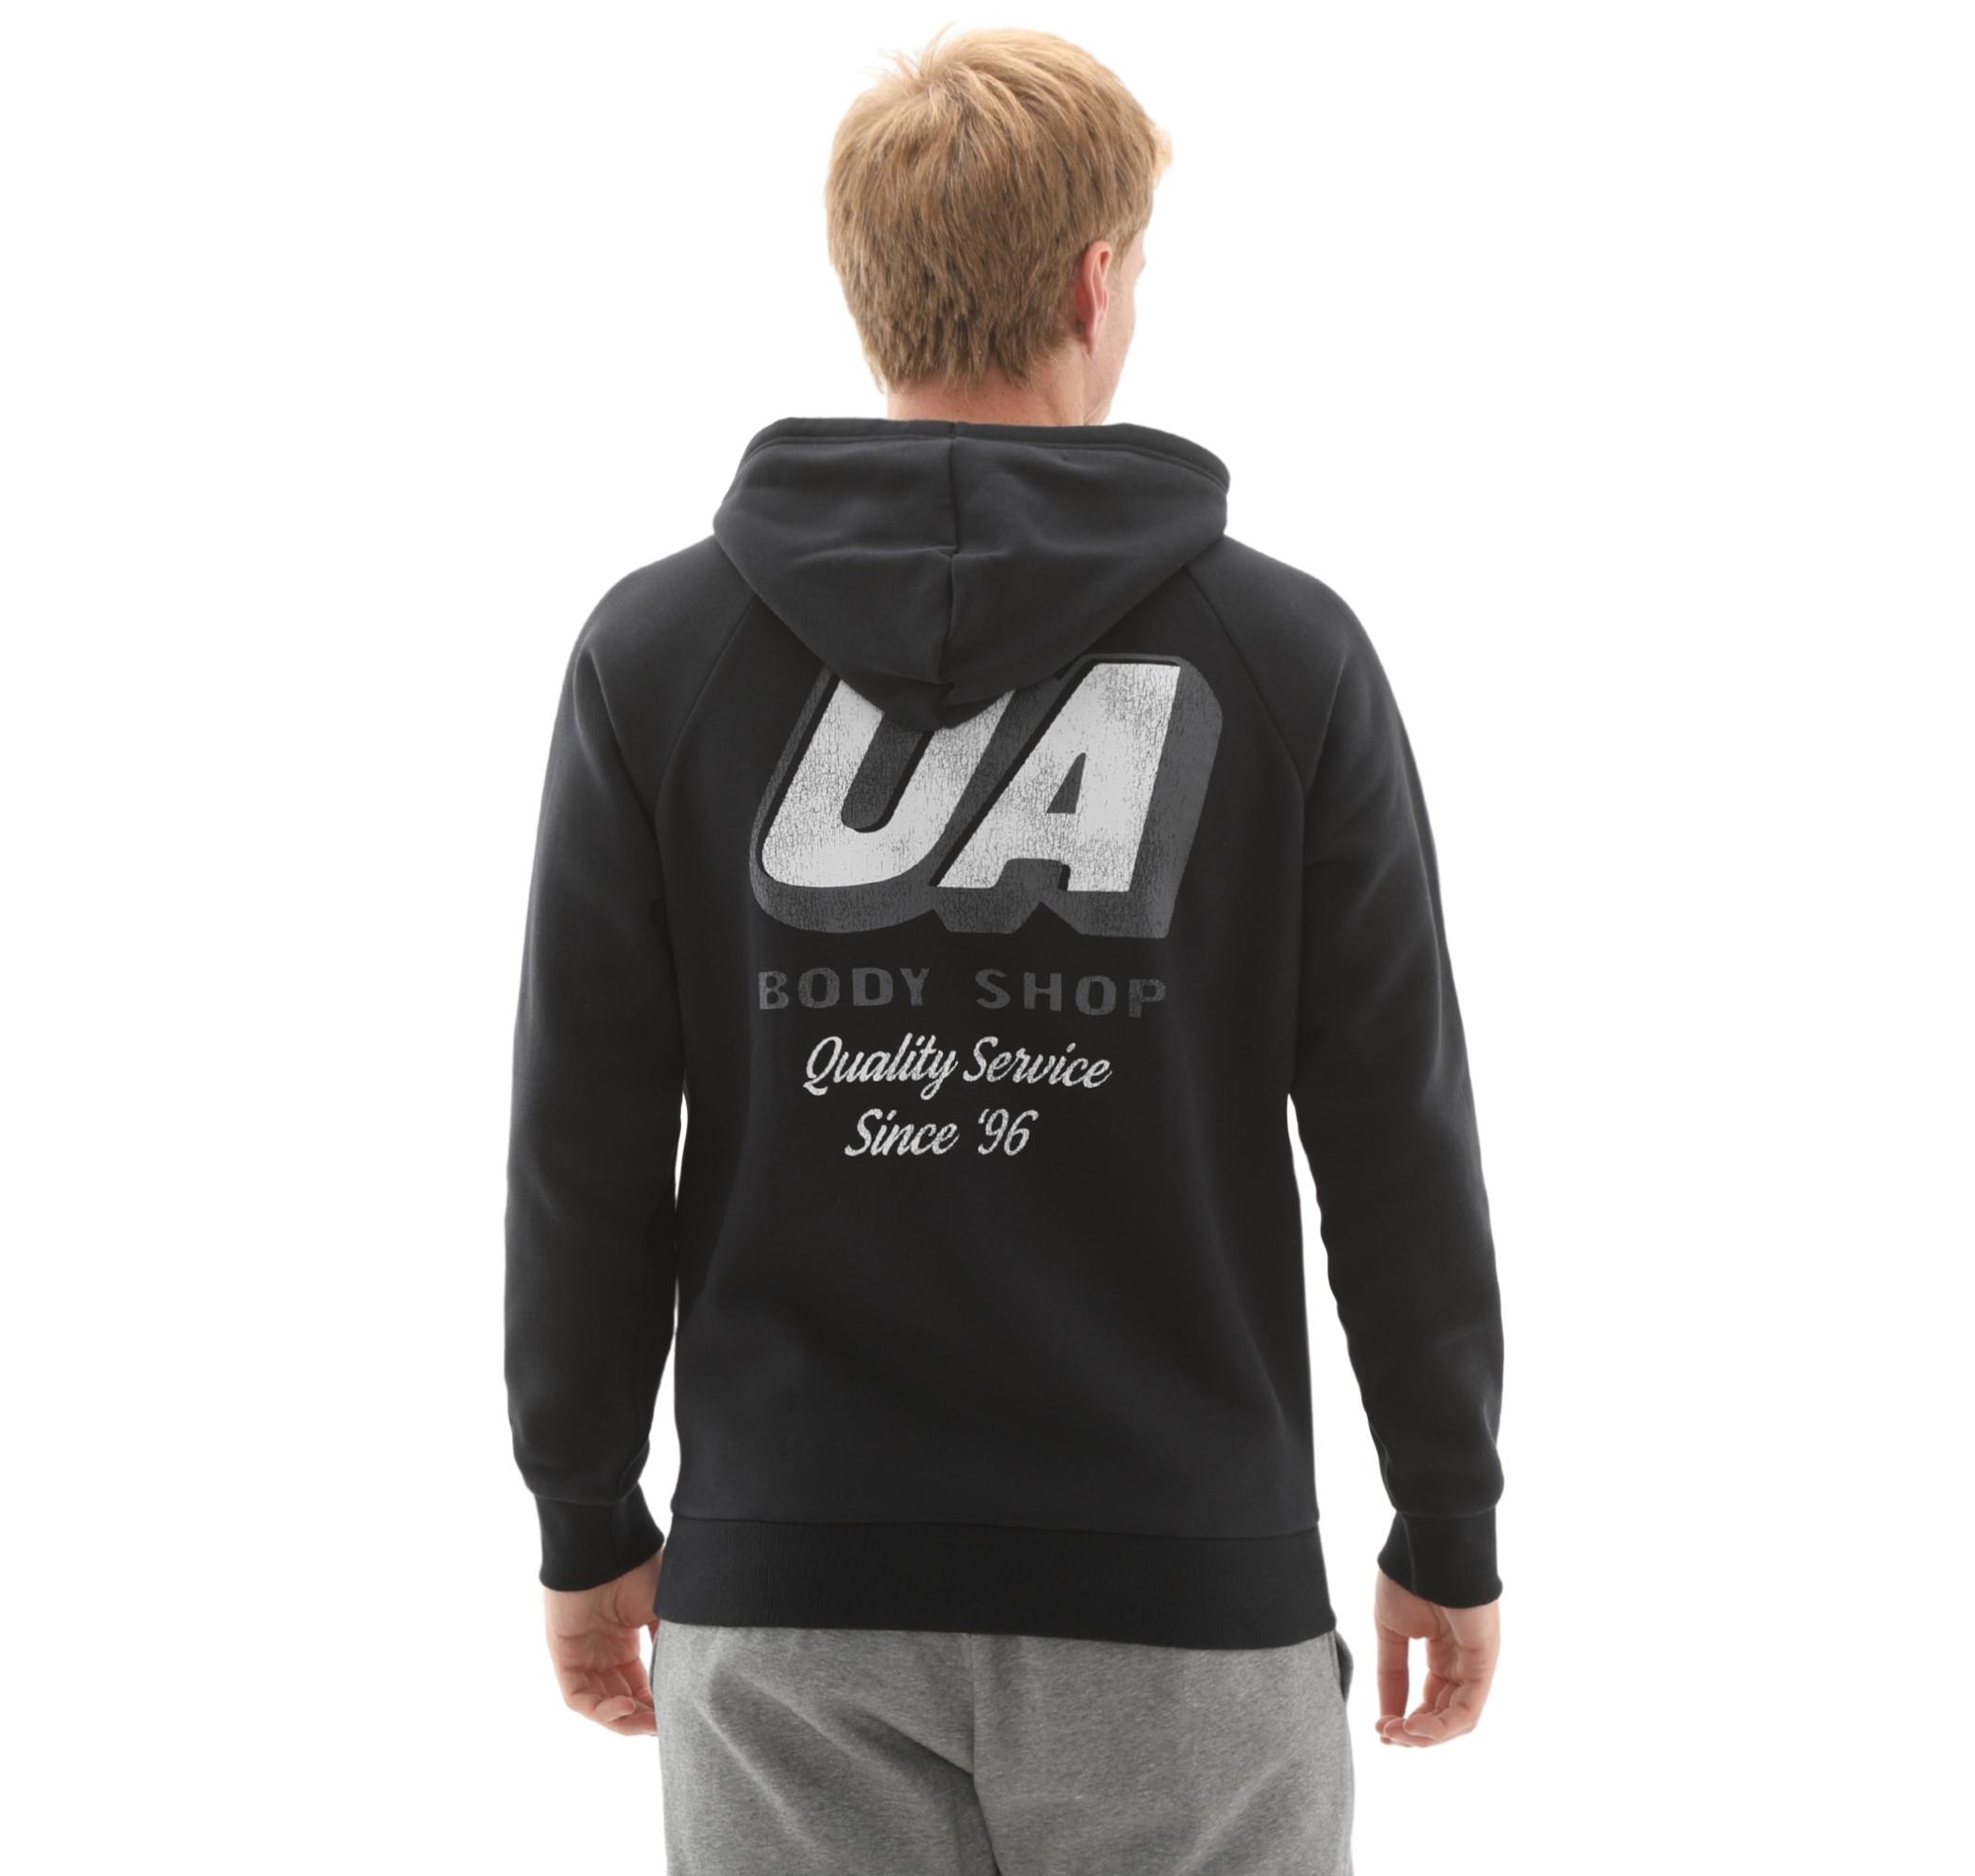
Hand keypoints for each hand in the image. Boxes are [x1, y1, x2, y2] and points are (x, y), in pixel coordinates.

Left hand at [544, 1549, 662, 1735]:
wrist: (605, 1545)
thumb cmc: (638, 1569)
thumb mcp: (664, 1610)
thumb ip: (669, 1645)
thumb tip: (687, 1681)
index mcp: (626, 1639)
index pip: (642, 1683)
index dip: (658, 1704)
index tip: (679, 1716)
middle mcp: (603, 1651)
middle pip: (622, 1698)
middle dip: (643, 1718)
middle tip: (665, 1728)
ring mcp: (582, 1655)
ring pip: (600, 1704)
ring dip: (624, 1720)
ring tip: (648, 1724)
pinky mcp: (563, 1656)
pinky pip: (578, 1697)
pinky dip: (601, 1710)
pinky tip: (626, 1707)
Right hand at [1373, 1567, 1498, 1746]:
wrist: (1427, 1551)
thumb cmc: (1407, 1580)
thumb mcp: (1391, 1633)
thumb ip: (1391, 1675)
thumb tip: (1387, 1717)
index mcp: (1440, 1651)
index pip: (1427, 1699)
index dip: (1404, 1718)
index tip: (1379, 1728)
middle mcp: (1461, 1662)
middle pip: (1442, 1714)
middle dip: (1413, 1732)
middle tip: (1386, 1734)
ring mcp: (1474, 1664)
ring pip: (1456, 1719)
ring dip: (1426, 1735)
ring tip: (1397, 1732)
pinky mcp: (1484, 1664)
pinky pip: (1468, 1709)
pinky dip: (1442, 1725)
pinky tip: (1413, 1726)